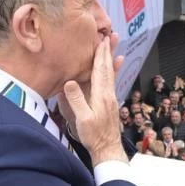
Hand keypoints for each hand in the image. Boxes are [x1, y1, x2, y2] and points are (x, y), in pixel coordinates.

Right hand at [61, 38, 126, 163]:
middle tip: (110, 36)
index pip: (100, 70)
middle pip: (108, 68)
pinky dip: (113, 71)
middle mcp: (108, 93)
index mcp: (101, 95)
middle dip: (108, 51)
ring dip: (111, 58)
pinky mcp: (110, 102)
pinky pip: (111, 81)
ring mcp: (111, 98)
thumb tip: (70, 82)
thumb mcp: (82, 119)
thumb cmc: (94, 136)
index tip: (101, 40)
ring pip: (111, 73)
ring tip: (113, 47)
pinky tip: (114, 68)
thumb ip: (77, 100)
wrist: (107, 149)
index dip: (100, 55)